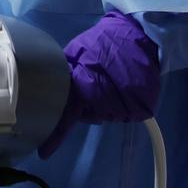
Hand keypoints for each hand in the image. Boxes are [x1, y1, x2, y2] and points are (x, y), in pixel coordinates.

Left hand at [39, 10, 160, 158]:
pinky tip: (128, 84)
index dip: (56, 135)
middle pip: (90, 115)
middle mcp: (105, 101)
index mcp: (85, 85)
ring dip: (108, 102)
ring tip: (115, 77)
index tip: (45, 152)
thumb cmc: (107, 41)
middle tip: (97, 79)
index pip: (67, 115)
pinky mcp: (143, 110)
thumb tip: (50, 88)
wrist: (142, 35)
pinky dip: (126, 103)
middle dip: (89, 104)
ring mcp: (126, 107)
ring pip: (109, 114)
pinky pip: (127, 113)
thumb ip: (65, 72)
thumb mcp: (78, 50)